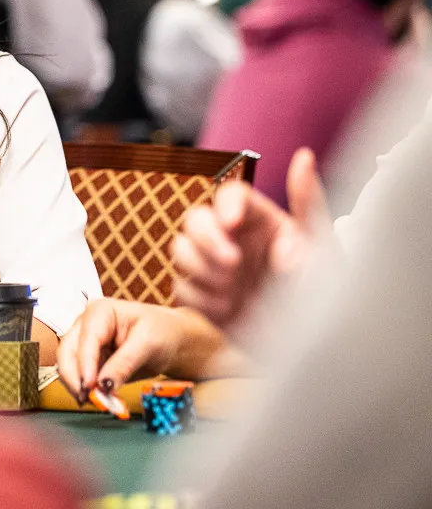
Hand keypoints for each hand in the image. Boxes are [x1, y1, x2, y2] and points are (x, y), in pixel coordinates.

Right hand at [57, 299, 229, 402]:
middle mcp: (85, 326)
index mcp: (99, 312)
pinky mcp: (89, 361)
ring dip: (77, 385)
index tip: (90, 386)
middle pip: (67, 352)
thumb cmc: (162, 332)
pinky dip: (85, 389)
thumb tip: (103, 385)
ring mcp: (85, 344)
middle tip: (87, 398)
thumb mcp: (147, 345)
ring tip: (95, 402)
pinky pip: (79, 376)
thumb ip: (124, 364)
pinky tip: (96, 399)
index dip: (84, 364)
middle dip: (74, 377)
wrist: (170, 341)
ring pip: (68, 366)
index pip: (85, 339)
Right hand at [172, 148, 327, 328]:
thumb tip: (304, 157)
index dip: (225, 204)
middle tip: (233, 266)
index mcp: (262, 222)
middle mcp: (235, 241)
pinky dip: (199, 298)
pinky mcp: (204, 298)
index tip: (233, 223)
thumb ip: (308, 200)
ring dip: (201, 270)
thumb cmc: (328, 297)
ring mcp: (216, 270)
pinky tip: (227, 310)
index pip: (230, 194)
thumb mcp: (324, 246)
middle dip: (207, 241)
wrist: (315, 351)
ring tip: (232, 292)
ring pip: (180, 250)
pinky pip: (181, 288)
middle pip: (195, 220)